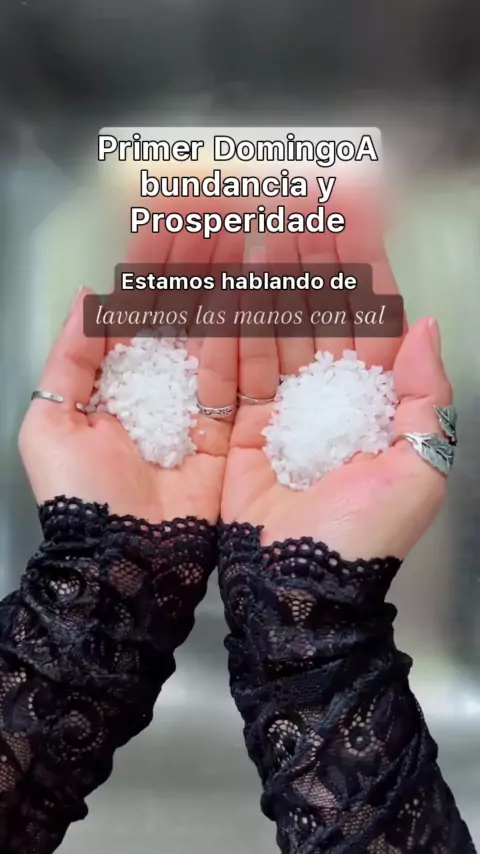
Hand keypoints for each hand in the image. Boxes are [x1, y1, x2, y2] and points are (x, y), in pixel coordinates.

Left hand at [19, 226, 242, 523]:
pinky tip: (257, 293)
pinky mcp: (230, 431)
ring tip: (243, 238)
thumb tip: (87, 298)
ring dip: (227, 286)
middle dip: (198, 264)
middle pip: (182, 314)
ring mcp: (198, 407)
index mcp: (117, 380)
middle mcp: (161, 387)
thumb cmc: (79, 496)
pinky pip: (240, 376)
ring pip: (214, 335)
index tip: (172, 224)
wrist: (122, 560)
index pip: (139, 310)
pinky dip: (248, 336)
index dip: (154, 266)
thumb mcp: (51, 422)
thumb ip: (70, 359)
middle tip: (219, 217)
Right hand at [222, 196, 451, 559]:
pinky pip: (235, 364)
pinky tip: (226, 283)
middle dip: (310, 253)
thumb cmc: (364, 536)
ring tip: (258, 225)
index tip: (350, 209)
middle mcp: (329, 394)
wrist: (301, 591)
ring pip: (276, 327)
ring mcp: (283, 405)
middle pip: (320, 310)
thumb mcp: (418, 469)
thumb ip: (426, 395)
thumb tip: (425, 325)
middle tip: (295, 200)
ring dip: (269, 276)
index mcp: (377, 398)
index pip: (370, 314)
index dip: (362, 260)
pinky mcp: (239, 424)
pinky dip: (230, 324)